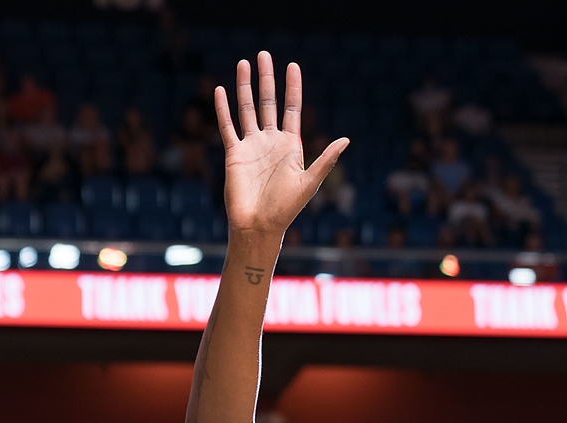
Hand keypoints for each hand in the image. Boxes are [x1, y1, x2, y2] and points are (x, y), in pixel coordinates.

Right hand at [215, 52, 347, 237]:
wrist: (259, 224)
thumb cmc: (286, 208)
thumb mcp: (309, 182)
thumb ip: (326, 160)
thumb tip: (346, 140)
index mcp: (290, 145)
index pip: (292, 108)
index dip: (292, 87)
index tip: (292, 66)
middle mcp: (270, 141)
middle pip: (268, 102)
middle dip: (267, 79)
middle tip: (264, 54)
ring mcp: (252, 146)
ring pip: (247, 109)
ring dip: (245, 87)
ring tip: (244, 63)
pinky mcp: (234, 154)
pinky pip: (228, 126)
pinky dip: (223, 109)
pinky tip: (221, 90)